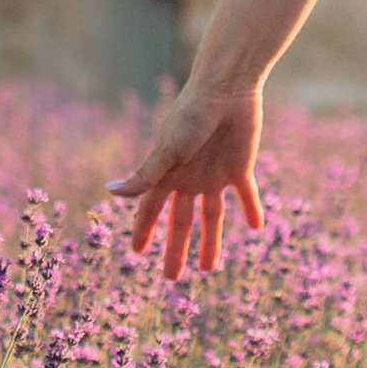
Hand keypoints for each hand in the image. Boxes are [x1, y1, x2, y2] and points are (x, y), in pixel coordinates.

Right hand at [109, 84, 262, 280]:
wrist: (227, 88)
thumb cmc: (191, 115)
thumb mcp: (167, 149)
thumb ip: (145, 175)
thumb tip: (110, 192)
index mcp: (168, 174)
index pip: (152, 210)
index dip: (143, 231)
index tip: (136, 253)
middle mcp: (189, 178)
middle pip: (181, 221)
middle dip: (176, 248)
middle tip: (171, 278)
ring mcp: (214, 174)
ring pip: (212, 216)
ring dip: (211, 241)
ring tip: (209, 269)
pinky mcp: (240, 166)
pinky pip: (246, 193)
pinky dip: (251, 209)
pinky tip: (256, 226)